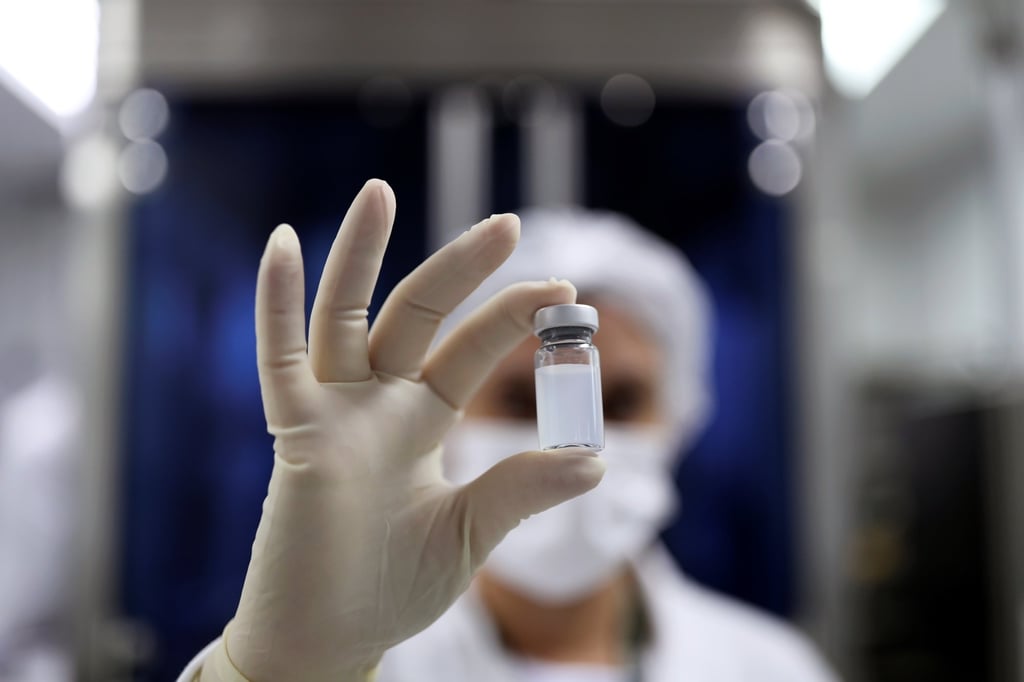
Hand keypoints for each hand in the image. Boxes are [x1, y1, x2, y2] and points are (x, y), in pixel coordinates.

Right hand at [203, 180, 604, 680]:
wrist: (332, 639)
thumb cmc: (392, 587)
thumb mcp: (472, 531)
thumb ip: (523, 488)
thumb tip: (599, 461)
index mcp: (420, 420)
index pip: (468, 351)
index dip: (511, 319)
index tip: (564, 295)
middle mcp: (377, 404)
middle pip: (417, 316)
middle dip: (460, 270)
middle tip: (511, 225)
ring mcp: (333, 414)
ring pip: (345, 317)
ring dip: (361, 255)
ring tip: (380, 191)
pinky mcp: (295, 436)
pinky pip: (281, 361)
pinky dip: (278, 305)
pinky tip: (285, 245)